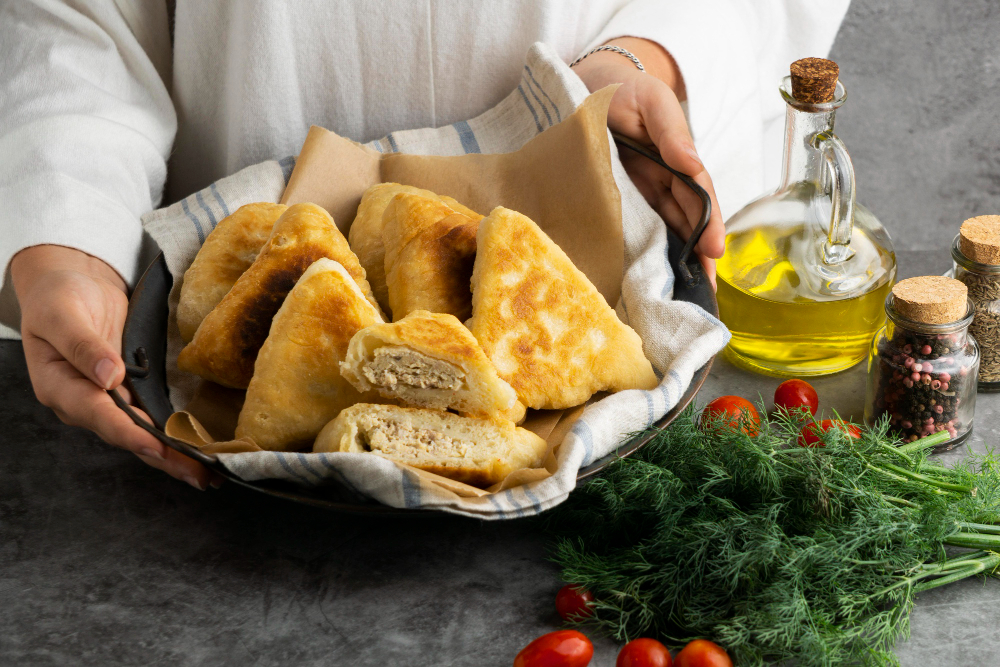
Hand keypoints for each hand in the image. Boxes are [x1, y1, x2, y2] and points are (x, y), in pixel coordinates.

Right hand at [11, 245, 221, 489]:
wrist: (70, 282)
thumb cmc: (59, 296)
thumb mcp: (61, 314)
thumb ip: (81, 345)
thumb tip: (108, 375)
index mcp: (61, 387)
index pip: (99, 415)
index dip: (129, 433)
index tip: (156, 446)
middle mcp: (85, 402)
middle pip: (127, 435)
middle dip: (164, 456)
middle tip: (199, 474)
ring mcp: (109, 399)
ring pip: (144, 432)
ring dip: (175, 452)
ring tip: (208, 471)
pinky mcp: (130, 390)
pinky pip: (153, 416)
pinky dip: (175, 432)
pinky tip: (199, 446)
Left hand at [573, 37, 724, 286]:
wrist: (587, 87)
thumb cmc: (623, 90)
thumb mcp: (651, 101)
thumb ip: (671, 130)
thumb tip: (691, 162)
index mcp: (678, 158)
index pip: (698, 195)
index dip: (708, 223)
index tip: (714, 250)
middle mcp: (665, 179)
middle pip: (688, 220)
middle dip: (701, 255)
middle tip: (708, 291)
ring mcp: (644, 192)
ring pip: (668, 230)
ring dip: (680, 261)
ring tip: (689, 296)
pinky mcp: (621, 201)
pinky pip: (639, 229)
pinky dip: (651, 253)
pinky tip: (655, 279)